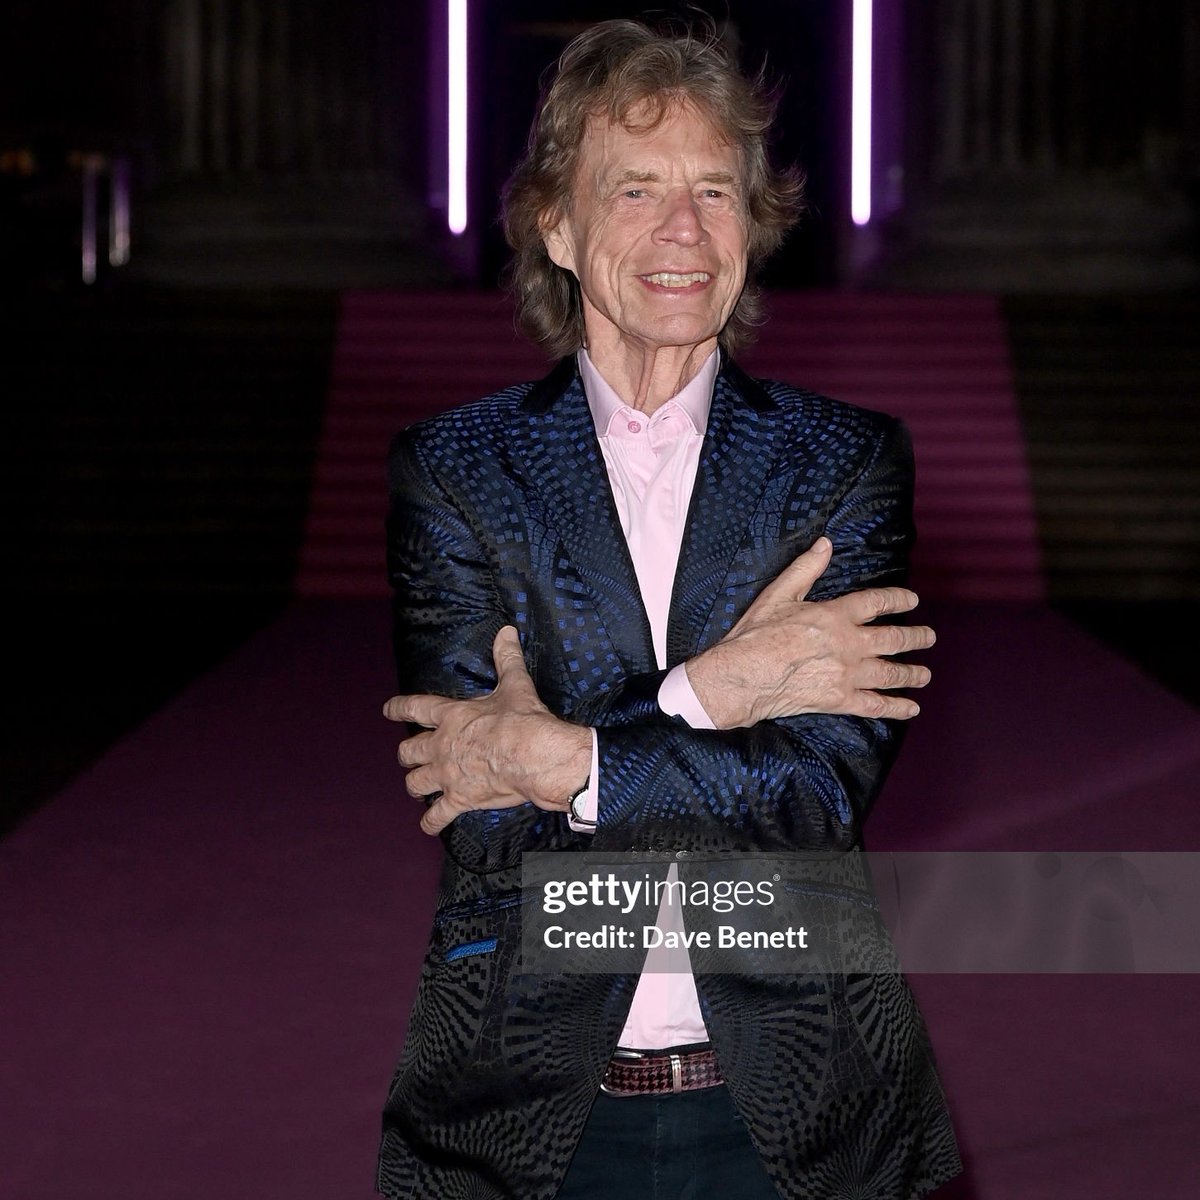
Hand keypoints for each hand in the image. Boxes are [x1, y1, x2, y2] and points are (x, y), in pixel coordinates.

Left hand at [383, 626, 591, 834]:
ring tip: (417, 785)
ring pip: (415, 783)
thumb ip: (507, 658)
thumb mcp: (514, 684)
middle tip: (408, 755)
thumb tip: (506, 632)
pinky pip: (438, 815)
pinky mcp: (459, 799)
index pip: (416, 708)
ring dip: (414, 784)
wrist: (533, 755)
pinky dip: (431, 822)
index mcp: (451, 716)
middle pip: (408, 751)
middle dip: (406, 753)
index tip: (388, 710)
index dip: (399, 708)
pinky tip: (428, 826)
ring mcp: (447, 774)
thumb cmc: (523, 719)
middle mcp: (441, 746)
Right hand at [685, 537, 934, 727]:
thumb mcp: (778, 594)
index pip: (876, 602)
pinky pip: (876, 705)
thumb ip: (806, 569)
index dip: (898, 599)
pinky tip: (911, 708)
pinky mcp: (840, 700)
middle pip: (894, 639)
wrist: (744, 676)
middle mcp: (850, 644)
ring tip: (925, 673)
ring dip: (912, 673)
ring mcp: (848, 675)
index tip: (912, 601)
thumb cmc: (756, 635)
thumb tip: (825, 544)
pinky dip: (897, 707)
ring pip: (892, 673)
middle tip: (929, 636)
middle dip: (916, 637)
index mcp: (836, 615)